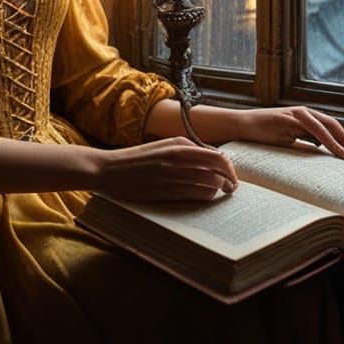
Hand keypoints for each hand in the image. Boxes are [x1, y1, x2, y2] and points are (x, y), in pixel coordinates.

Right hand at [95, 137, 238, 202]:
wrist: (111, 169)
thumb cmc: (140, 158)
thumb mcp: (165, 146)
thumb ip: (189, 148)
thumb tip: (214, 156)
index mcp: (179, 146)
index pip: (217, 156)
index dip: (229, 167)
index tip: (231, 173)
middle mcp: (179, 159)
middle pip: (217, 171)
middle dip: (230, 180)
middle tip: (232, 187)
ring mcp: (172, 176)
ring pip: (209, 184)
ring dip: (219, 190)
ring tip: (220, 192)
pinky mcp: (165, 192)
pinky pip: (195, 195)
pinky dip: (205, 196)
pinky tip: (206, 197)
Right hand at [235, 106, 343, 161]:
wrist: (242, 126)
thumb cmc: (263, 135)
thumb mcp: (288, 140)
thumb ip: (304, 141)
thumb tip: (322, 152)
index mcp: (305, 118)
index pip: (329, 128)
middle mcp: (303, 112)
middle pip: (331, 125)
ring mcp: (296, 113)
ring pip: (324, 127)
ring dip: (338, 142)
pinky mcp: (288, 117)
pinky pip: (311, 128)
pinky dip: (324, 139)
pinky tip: (331, 150)